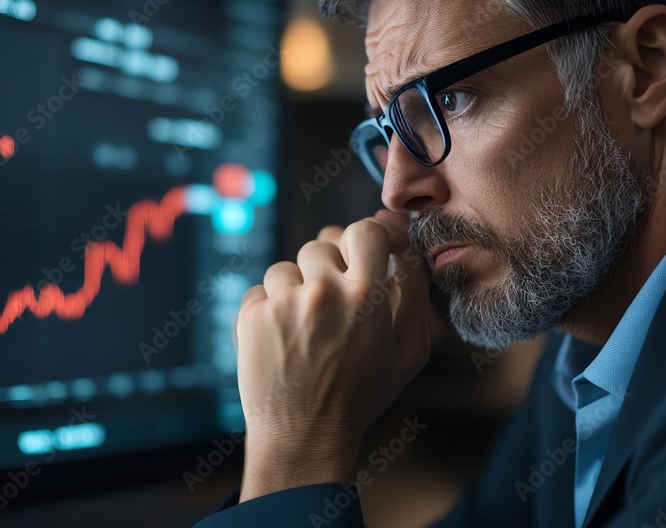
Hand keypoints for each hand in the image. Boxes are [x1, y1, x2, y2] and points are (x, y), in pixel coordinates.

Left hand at [234, 209, 430, 500]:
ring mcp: (282, 301)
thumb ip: (414, 291)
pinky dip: (270, 309)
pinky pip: (261, 290)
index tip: (369, 252)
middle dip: (330, 268)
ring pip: (288, 268)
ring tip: (306, 330)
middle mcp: (322, 290)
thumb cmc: (363, 394)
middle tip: (335, 305)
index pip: (365, 230)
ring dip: (297, 289)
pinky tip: (283, 340)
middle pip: (323, 244)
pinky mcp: (251, 315)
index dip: (368, 237)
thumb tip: (405, 249)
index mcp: (366, 294)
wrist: (304, 435)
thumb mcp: (411, 349)